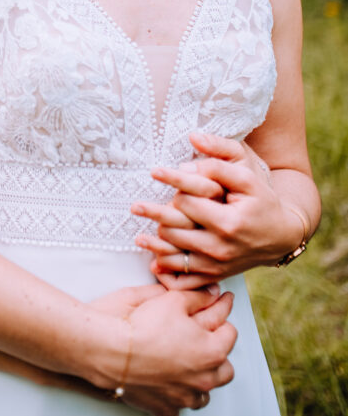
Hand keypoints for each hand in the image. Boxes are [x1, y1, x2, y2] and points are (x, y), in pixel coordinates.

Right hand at [94, 285, 234, 415]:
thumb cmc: (142, 325)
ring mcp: (185, 397)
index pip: (230, 333)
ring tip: (186, 365)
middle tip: (202, 339)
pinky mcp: (165, 408)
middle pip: (225, 369)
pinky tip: (168, 385)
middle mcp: (204, 379)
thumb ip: (198, 297)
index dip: (220, 317)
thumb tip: (212, 294)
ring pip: (204, 394)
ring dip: (199, 380)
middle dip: (216, 354)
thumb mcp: (173, 300)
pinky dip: (175, 399)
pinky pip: (178, 410)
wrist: (112, 351)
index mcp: (212, 351)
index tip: (215, 308)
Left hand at [131, 132, 306, 286]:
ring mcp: (217, 264)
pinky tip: (154, 262)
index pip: (188, 202)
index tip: (155, 171)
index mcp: (228, 221)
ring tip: (138, 236)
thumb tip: (193, 138)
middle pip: (175, 230)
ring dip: (155, 244)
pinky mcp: (216, 274)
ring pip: (175, 256)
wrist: (281, 235)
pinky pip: (186, 278)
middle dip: (156, 215)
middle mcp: (220, 247)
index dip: (173, 185)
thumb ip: (220, 156)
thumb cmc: (262, 200)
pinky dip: (168, 271)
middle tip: (135, 206)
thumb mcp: (247, 174)